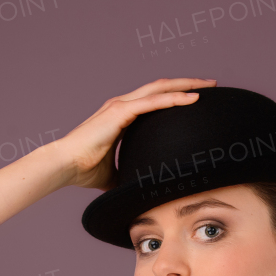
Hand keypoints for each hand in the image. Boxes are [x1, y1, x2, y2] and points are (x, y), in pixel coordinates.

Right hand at [55, 78, 216, 189]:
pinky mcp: (120, 112)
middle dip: (188, 84)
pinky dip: (174, 98)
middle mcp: (122, 105)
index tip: (196, 98)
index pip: (154, 99)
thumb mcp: (113, 174)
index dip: (175, 96)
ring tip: (208, 86)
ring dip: (186, 86)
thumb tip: (139, 190)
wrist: (64, 166)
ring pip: (160, 88)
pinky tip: (193, 99)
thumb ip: (126, 175)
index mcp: (121, 115)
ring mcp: (120, 105)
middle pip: (161, 87)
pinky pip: (153, 102)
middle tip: (211, 85)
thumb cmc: (82, 170)